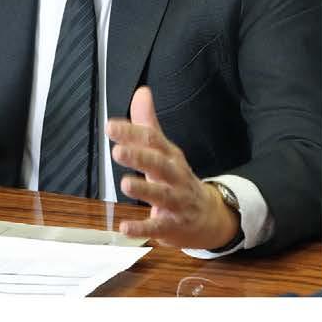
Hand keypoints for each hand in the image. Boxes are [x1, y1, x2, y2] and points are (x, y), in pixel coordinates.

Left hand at [107, 87, 240, 248]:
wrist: (210, 218)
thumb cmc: (179, 181)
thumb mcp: (165, 152)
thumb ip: (148, 125)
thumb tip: (141, 92)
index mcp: (170, 157)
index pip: (153, 140)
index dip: (132, 133)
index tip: (111, 126)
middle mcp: (175, 177)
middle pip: (159, 165)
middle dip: (140, 157)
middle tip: (118, 152)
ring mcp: (176, 202)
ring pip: (161, 194)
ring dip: (143, 189)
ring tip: (125, 184)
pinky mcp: (173, 225)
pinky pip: (157, 226)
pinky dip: (141, 229)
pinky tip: (124, 228)